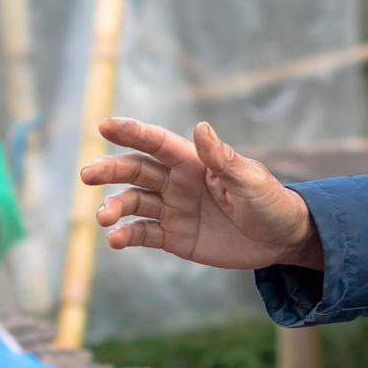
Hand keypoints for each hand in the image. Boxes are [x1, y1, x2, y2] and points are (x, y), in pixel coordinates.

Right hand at [79, 118, 323, 270]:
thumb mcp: (251, 181)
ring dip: (114, 207)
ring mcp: (173, 210)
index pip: (157, 143)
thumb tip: (200, 128)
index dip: (131, 132)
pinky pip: (143, 234)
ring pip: (133, 203)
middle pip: (136, 170)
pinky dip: (125, 235)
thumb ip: (223, 159)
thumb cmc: (271, 203)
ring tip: (104, 218)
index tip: (104, 126)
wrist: (281, 240)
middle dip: (110, 170)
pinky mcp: (174, 237)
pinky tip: (114, 240)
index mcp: (195, 162)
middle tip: (87, 175)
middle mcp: (178, 182)